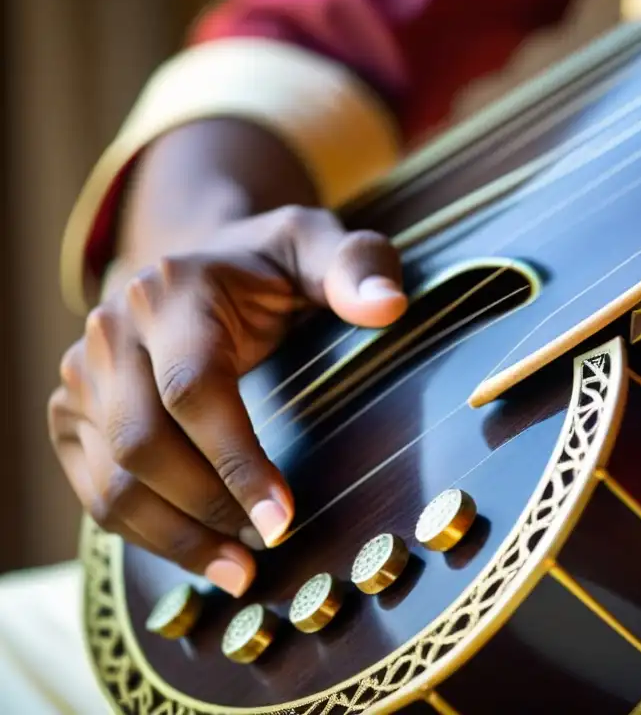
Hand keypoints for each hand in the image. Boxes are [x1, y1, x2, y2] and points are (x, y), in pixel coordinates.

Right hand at [48, 205, 406, 595]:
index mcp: (173, 290)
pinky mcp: (72, 410)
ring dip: (174, 537)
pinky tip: (198, 551)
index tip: (284, 520)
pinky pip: (94, 488)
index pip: (193, 388)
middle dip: (207, 510)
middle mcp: (113, 330)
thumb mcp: (319, 247)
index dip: (236, 461)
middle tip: (269, 549)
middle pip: (142, 444)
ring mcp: (84, 373)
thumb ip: (359, 267)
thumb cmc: (271, 266)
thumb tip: (388, 306)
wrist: (200, 266)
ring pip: (112, 479)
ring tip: (240, 573)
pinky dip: (143, 531)